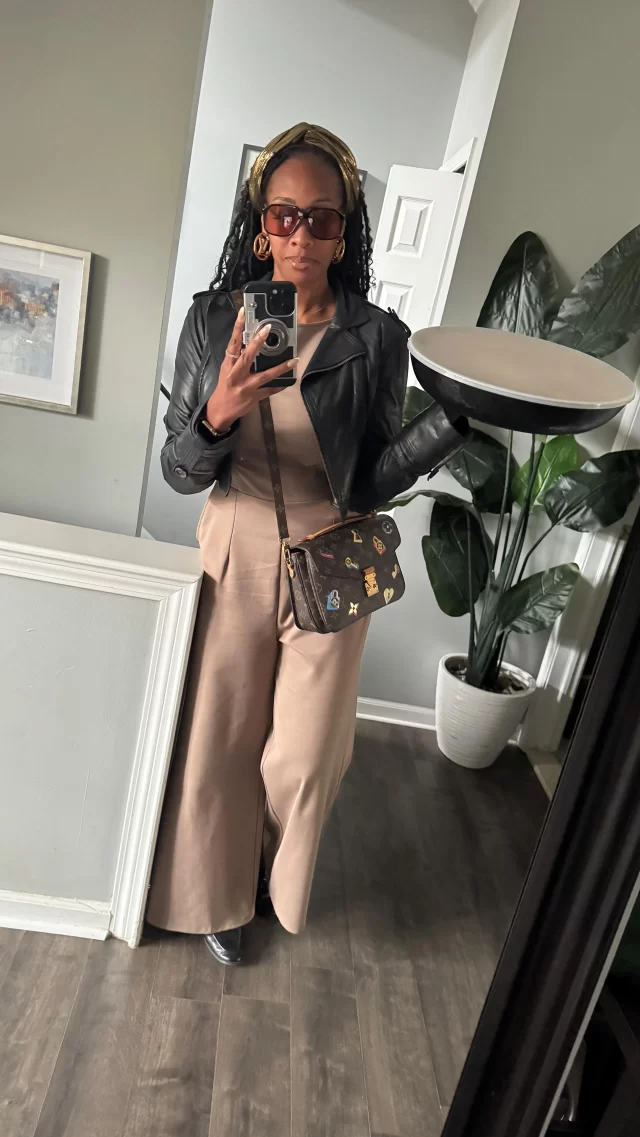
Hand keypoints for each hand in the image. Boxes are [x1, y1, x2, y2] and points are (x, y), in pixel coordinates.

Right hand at [205, 308, 297, 432]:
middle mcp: (236, 374)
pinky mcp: (254, 397)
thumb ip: (237, 358)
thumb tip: (250, 343)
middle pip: (247, 356)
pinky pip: (270, 390)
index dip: (237, 327)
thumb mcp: (227, 370)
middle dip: (257, 342)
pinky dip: (280, 385)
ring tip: (293, 360)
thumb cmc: (225, 387)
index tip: (243, 312)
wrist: (220, 411)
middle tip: (267, 329)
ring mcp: (246, 387)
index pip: (232, 342)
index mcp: (229, 364)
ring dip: (280, 368)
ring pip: (265, 375)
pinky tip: (291, 380)